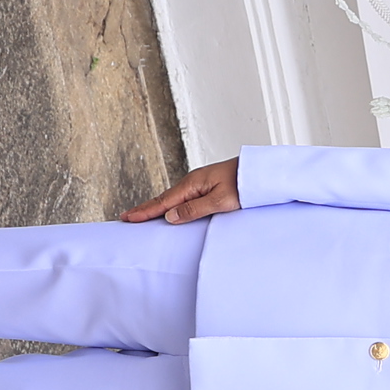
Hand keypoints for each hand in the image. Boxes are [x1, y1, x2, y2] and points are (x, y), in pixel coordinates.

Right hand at [120, 159, 241, 223]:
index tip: (127, 218)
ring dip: (157, 207)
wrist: (261, 172)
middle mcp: (193, 182)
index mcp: (192, 184)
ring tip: (142, 216)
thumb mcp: (220, 201)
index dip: (144, 211)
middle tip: (127, 217)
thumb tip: (170, 216)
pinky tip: (170, 209)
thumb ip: (194, 209)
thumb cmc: (245, 184)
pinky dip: (172, 204)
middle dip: (145, 209)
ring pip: (173, 198)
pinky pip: (184, 197)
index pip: (162, 202)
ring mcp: (200, 183)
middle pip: (164, 199)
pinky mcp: (207, 186)